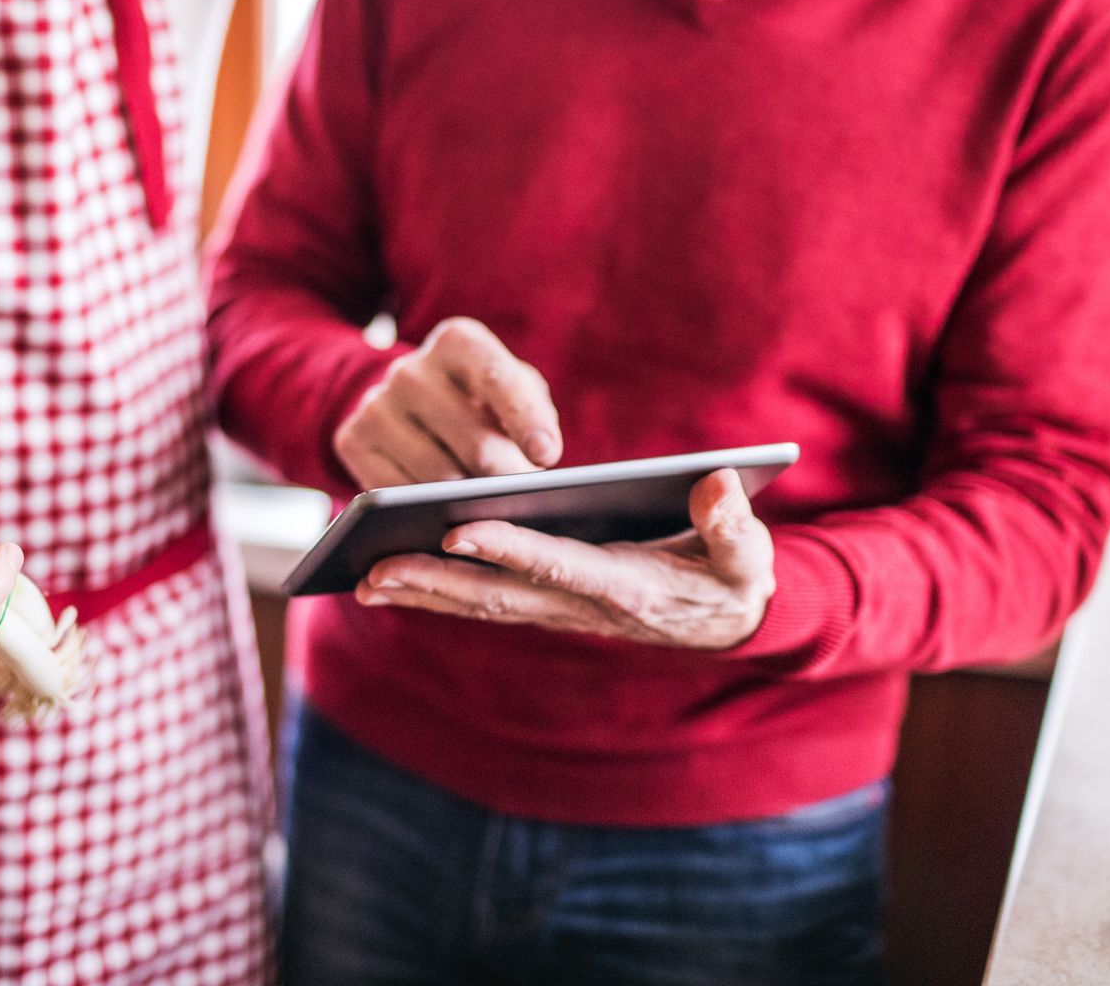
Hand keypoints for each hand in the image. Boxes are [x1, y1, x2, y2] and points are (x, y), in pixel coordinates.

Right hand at [335, 317, 561, 489]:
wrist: (406, 403)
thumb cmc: (479, 401)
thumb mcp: (511, 391)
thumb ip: (532, 413)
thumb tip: (537, 460)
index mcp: (459, 342)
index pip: (498, 381)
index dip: (525, 420)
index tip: (546, 456)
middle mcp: (411, 369)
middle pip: (473, 443)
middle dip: (506, 480)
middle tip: (526, 503)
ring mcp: (376, 405)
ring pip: (439, 477)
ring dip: (470, 501)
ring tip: (491, 509)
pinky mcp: (352, 440)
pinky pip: (399, 494)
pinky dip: (427, 510)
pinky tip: (445, 514)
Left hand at [357, 468, 773, 650]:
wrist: (731, 623)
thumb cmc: (735, 579)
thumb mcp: (747, 556)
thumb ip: (734, 526)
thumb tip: (716, 484)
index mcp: (626, 585)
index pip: (557, 564)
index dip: (508, 548)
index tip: (459, 528)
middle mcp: (581, 604)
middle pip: (497, 592)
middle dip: (435, 580)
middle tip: (373, 568)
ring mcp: (559, 608)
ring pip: (480, 602)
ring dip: (422, 592)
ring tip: (362, 577)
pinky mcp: (547, 602)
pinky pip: (483, 601)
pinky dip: (436, 593)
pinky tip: (390, 580)